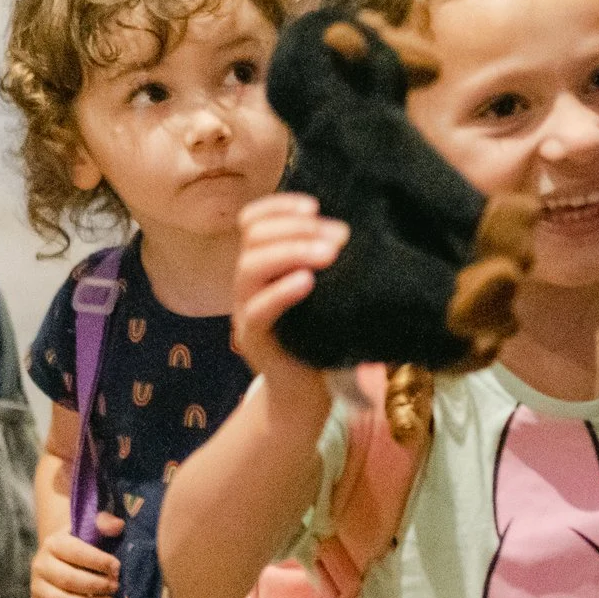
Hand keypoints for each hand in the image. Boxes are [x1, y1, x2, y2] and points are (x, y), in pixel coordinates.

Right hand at [31, 516, 124, 597]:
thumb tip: (117, 525)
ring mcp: (37, 588)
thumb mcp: (91, 529)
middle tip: (115, 588)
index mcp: (53, 543)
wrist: (61, 558)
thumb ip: (104, 523)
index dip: (99, 561)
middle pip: (68, 580)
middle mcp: (40, 565)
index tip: (117, 568)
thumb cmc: (83, 544)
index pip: (75, 552)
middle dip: (96, 586)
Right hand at [231, 193, 346, 385]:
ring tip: (329, 254)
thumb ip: (324, 261)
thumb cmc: (320, 334)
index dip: (279, 206)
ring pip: (251, 266)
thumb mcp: (323, 290)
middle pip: (254, 236)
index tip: (315, 206)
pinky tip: (307, 282)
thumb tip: (352, 229)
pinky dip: (282, 291)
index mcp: (262, 263)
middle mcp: (247, 282)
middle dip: (297, 228)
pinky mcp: (253, 338)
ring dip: (292, 252)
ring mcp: (245, 310)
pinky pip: (259, 309)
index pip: (253, 220)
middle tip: (339, 237)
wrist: (305, 391)